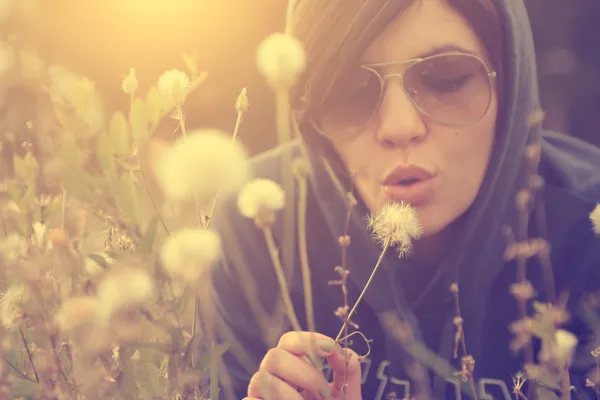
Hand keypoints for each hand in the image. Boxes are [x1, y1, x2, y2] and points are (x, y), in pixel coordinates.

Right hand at [243, 331, 361, 399]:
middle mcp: (274, 380)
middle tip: (323, 392)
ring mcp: (262, 398)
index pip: (288, 342)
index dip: (307, 340)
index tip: (330, 350)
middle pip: (273, 356)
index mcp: (294, 370)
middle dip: (302, 370)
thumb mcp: (346, 398)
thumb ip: (348, 374)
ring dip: (287, 394)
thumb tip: (344, 352)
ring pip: (260, 379)